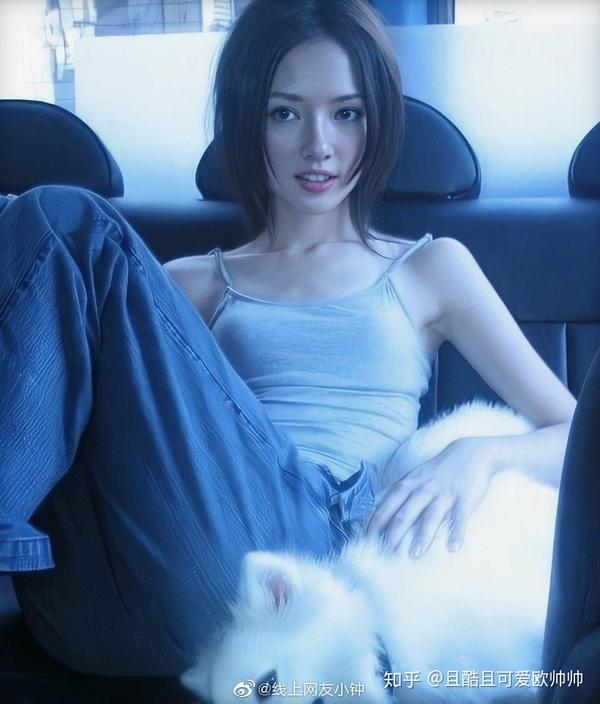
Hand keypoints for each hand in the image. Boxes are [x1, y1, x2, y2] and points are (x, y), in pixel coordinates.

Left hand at [367, 437, 496, 556]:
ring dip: (423, 535)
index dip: (379, 518)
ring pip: (431, 516)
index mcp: (411, 482)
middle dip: (395, 531)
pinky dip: (457, 532)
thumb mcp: (416, 474)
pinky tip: (453, 547)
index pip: (390, 501)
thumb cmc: (438, 470)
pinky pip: (460, 517)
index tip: (369, 535)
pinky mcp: (464, 498)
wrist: (470, 453)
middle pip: (407, 511)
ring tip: (415, 554)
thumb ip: (401, 490)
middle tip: (386, 550)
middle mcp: (425, 488)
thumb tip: (380, 507)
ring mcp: (445, 493)